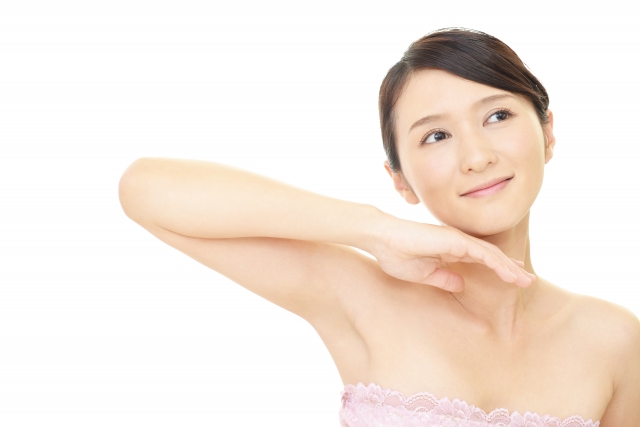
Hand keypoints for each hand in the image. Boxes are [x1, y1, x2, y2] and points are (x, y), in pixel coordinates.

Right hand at [368, 218, 534, 291]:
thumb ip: (444, 278)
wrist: (381, 239)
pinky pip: (481, 252)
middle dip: (509, 268)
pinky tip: (509, 273)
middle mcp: (457, 242)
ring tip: (525, 280)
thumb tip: (461, 284)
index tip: (512, 276)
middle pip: (490, 255)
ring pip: (490, 254)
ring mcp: (456, 239)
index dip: (497, 267)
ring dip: (509, 267)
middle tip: (527, 280)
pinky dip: (497, 263)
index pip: (480, 259)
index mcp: (449, 250)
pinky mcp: (453, 239)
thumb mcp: (423, 274)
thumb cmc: (396, 254)